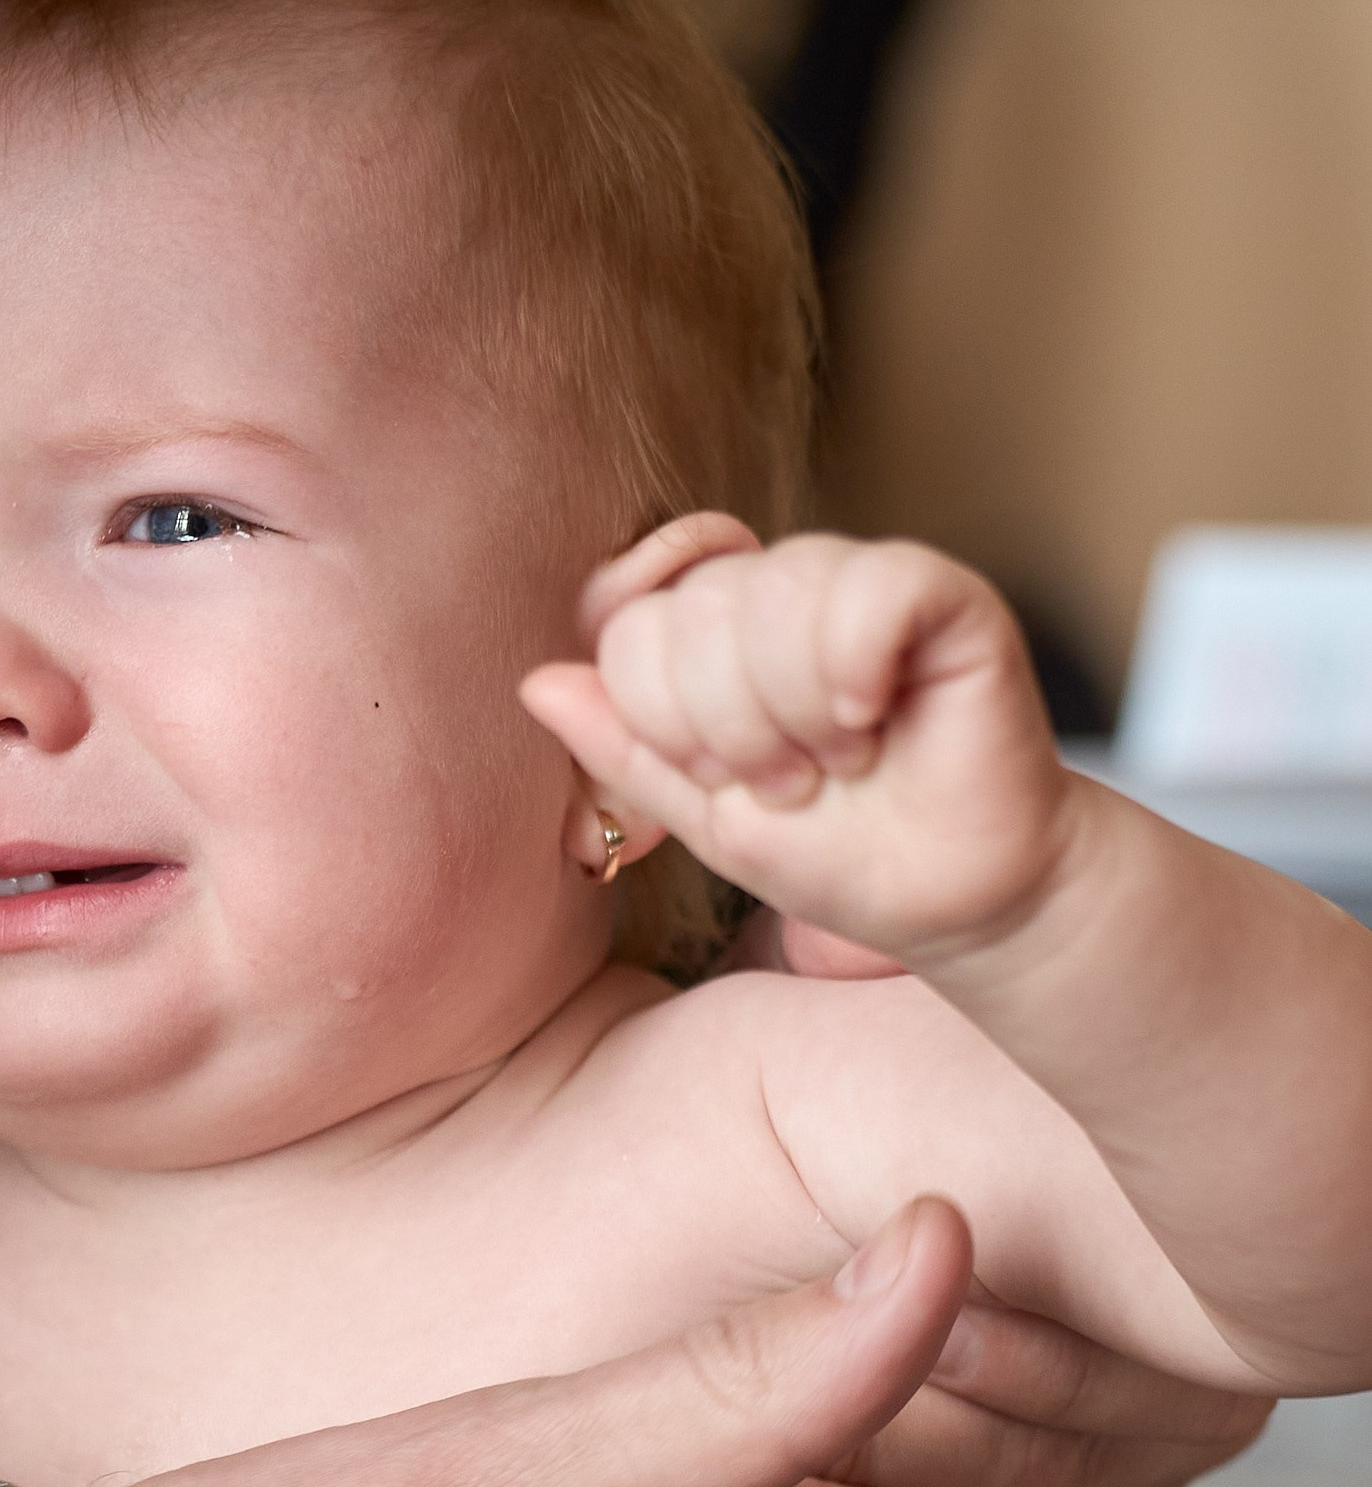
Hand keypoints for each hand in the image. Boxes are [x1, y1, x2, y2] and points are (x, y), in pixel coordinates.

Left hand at [522, 515, 1077, 960]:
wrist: (952, 903)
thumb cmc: (839, 856)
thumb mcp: (703, 816)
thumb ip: (623, 749)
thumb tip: (535, 682)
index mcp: (717, 634)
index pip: (631, 627)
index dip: (663, 719)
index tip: (723, 783)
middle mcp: (784, 592)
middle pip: (693, 609)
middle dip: (729, 728)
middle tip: (795, 783)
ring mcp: (861, 584)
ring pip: (776, 591)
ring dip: (794, 711)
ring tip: (843, 761)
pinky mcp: (940, 594)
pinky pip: (870, 584)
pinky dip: (854, 667)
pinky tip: (873, 720)